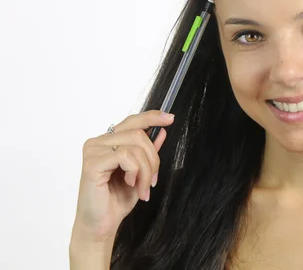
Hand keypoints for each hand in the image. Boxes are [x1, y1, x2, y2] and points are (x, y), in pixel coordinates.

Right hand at [71, 110, 173, 243]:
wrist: (101, 224)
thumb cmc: (116, 199)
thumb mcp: (140, 172)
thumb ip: (147, 151)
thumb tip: (161, 131)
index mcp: (108, 141)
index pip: (132, 121)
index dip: (152, 117)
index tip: (170, 118)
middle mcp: (98, 142)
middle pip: (138, 134)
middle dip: (153, 159)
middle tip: (152, 180)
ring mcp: (93, 151)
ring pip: (135, 146)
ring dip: (146, 170)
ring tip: (142, 187)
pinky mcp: (92, 163)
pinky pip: (125, 156)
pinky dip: (135, 172)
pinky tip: (130, 184)